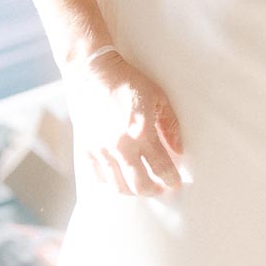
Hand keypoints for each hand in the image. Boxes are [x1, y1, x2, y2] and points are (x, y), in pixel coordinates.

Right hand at [65, 50, 184, 195]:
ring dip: (133, 191)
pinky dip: (111, 183)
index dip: (170, 177)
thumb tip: (178, 149)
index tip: (176, 183)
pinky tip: (119, 180)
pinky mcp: (87, 149)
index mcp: (142, 132)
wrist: (92, 73)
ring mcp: (102, 150)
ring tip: (142, 187)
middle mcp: (122, 146)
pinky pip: (99, 177)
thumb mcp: (157, 96)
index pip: (161, 165)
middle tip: (161, 189)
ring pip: (119, 185)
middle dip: (154, 190)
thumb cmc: (127, 82)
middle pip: (140, 183)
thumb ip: (170, 124)